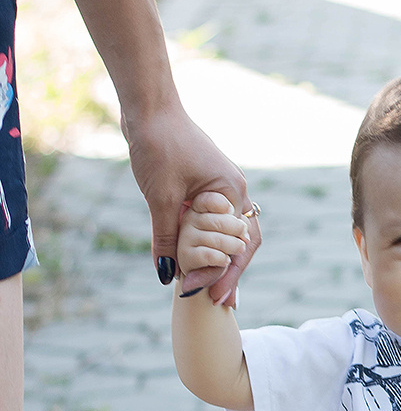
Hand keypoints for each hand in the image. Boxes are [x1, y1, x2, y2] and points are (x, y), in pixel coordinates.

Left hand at [124, 101, 258, 302]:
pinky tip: (197, 261)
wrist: (148, 108)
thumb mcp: (160, 197)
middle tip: (221, 302)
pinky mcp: (204, 187)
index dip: (229, 273)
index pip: (240, 244)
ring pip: (229, 233)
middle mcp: (234, 191)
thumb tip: (168, 275)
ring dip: (221, 259)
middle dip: (232, 273)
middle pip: (242, 242)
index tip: (214, 297)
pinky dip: (208, 243)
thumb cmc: (158, 144)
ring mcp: (221, 189)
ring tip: (211, 288)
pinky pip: (213, 223)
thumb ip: (167, 238)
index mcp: (232, 191)